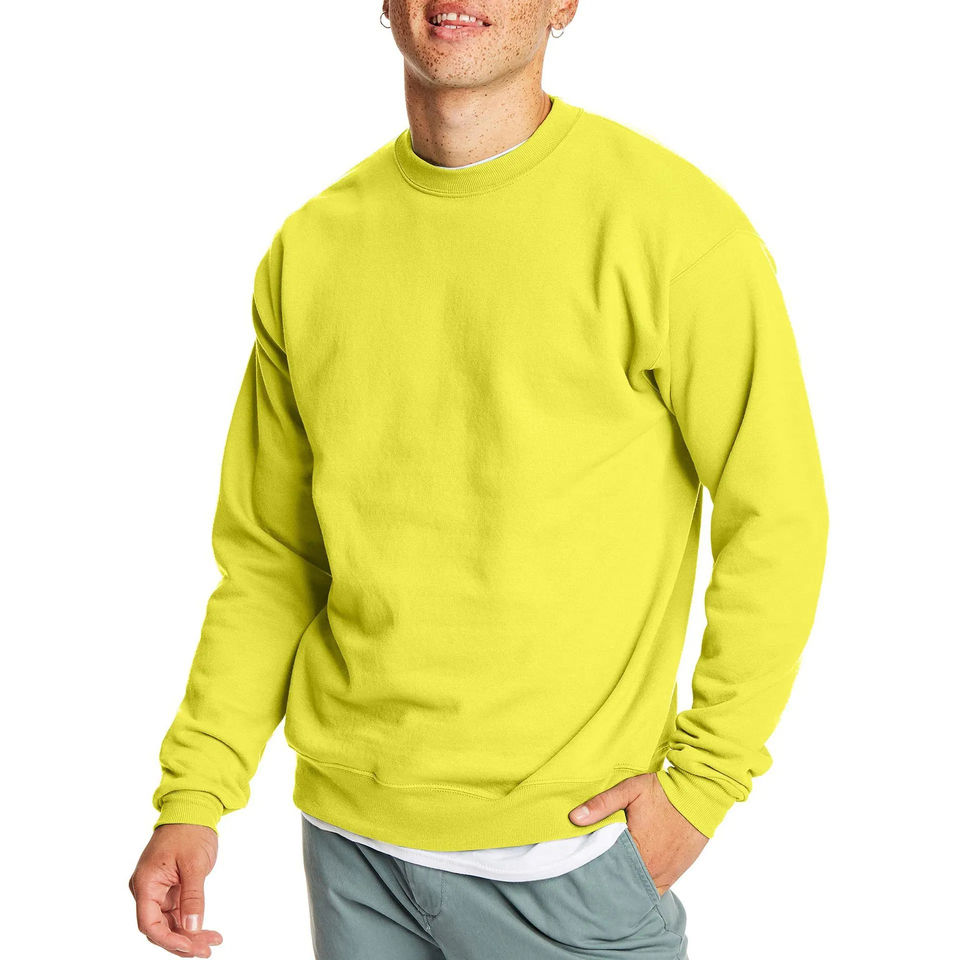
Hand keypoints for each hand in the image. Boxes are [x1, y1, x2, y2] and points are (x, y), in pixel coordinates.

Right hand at [129, 824, 222, 956]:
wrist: (193, 809)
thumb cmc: (190, 831)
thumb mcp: (194, 864)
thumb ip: (193, 896)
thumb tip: (192, 926)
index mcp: (146, 883)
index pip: (149, 923)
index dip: (168, 940)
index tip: (190, 946)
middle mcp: (147, 890)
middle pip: (159, 927)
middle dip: (182, 941)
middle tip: (207, 950)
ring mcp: (158, 890)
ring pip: (170, 923)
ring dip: (189, 935)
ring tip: (212, 943)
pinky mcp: (170, 889)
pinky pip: (177, 913)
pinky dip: (191, 922)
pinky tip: (207, 932)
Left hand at [569, 772, 708, 895]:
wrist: (699, 797)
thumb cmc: (663, 792)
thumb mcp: (630, 790)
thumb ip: (602, 804)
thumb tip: (574, 818)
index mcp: (636, 848)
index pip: (605, 867)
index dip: (591, 867)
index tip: (579, 867)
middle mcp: (650, 868)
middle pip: (620, 883)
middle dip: (605, 881)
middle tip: (589, 878)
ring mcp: (663, 875)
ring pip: (636, 890)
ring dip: (623, 887)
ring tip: (606, 884)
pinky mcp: (674, 875)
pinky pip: (654, 893)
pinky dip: (641, 892)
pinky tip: (629, 889)